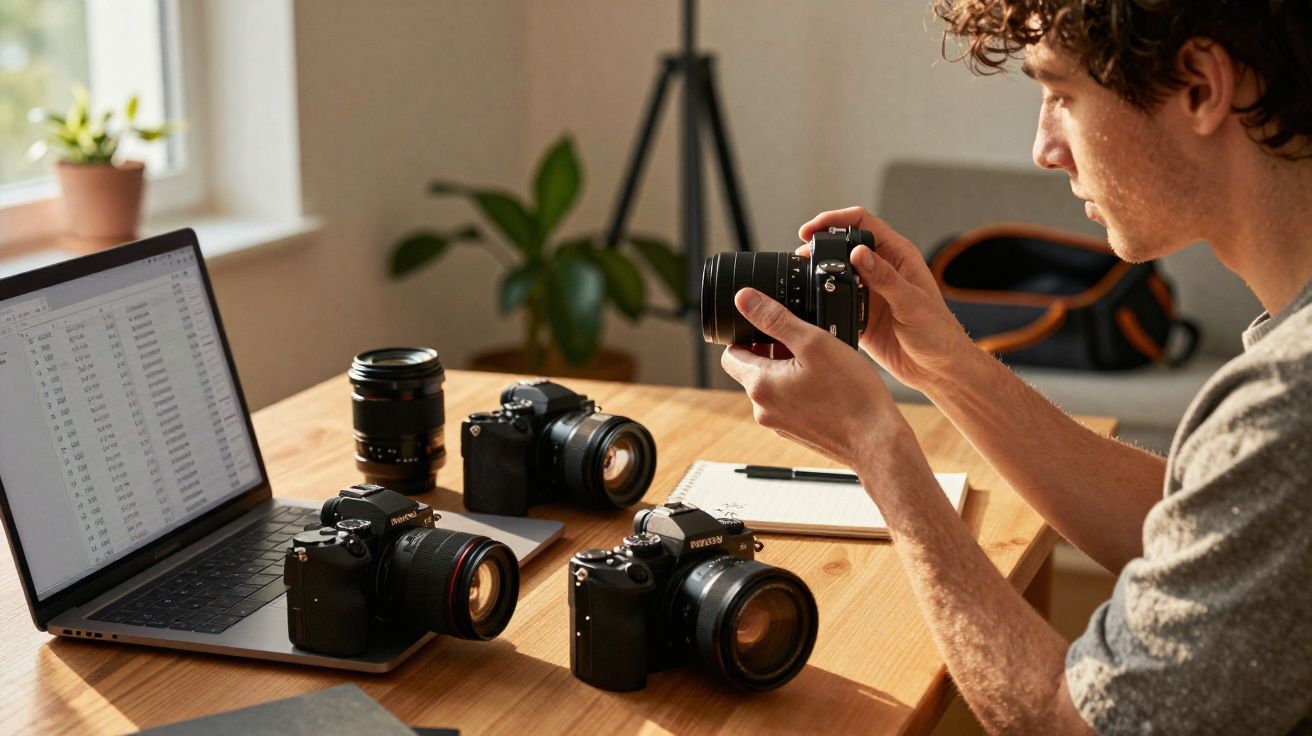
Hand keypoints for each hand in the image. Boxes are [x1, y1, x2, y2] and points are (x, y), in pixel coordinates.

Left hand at [720, 287, 912, 469]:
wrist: (877, 442)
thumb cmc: (851, 395)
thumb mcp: (813, 342)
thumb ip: (776, 319)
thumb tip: (744, 299)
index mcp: (760, 385)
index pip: (731, 355)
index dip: (747, 336)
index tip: (771, 329)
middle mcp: (763, 409)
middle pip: (753, 370)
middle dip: (772, 352)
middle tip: (804, 343)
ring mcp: (779, 424)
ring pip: (773, 386)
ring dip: (789, 370)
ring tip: (820, 363)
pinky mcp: (797, 432)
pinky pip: (789, 403)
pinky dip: (801, 389)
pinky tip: (828, 384)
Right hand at [797, 207, 975, 393]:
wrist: (938, 369)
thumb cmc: (937, 332)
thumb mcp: (911, 303)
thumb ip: (884, 277)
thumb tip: (857, 253)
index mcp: (897, 256)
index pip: (862, 223)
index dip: (835, 220)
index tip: (812, 229)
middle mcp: (880, 270)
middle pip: (843, 244)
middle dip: (819, 244)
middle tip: (801, 253)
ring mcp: (868, 291)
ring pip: (834, 271)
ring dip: (816, 270)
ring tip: (800, 274)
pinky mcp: (858, 314)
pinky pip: (833, 300)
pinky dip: (820, 298)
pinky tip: (810, 302)